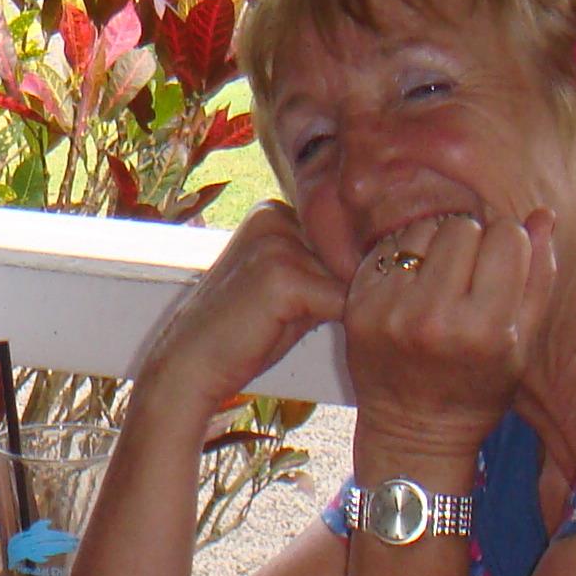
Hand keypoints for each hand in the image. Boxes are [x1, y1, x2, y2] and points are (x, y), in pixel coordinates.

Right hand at [136, 203, 346, 417]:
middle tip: (302, 316)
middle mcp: (274, 214)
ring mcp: (276, 241)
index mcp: (272, 210)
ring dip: (336, 307)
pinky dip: (333, 324)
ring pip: (347, 278)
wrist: (190, 365)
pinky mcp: (282, 274)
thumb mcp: (289, 286)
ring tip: (289, 324)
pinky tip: (296, 332)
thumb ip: (325, 266)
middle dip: (341, 288)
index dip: (342, 271)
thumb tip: (385, 264)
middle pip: (348, 253)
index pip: (340, 235)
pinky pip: (340, 301)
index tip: (322, 297)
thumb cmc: (244, 333)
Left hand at [341, 210, 555, 460]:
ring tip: (440, 281)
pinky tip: (412, 289)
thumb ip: (539, 278)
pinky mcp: (358, 307)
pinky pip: (388, 249)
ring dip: (436, 246)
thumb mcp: (523, 345)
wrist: (413, 432)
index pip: (507, 237)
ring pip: (423, 230)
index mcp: (485, 329)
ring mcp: (389, 310)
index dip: (511, 246)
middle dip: (474, 243)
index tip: (504, 267)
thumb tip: (543, 215)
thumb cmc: (478, 390)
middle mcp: (433, 317)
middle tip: (470, 276)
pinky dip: (404, 260)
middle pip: (463, 227)